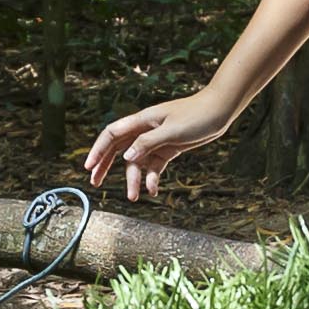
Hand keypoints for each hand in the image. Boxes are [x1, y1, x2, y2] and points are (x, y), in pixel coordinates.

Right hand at [86, 88, 242, 203]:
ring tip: (134, 197)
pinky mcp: (168, 149)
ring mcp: (156, 140)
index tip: (89, 167)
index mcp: (142, 121)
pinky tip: (153, 190)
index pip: (112, 135)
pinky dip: (151, 178)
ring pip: (137, 162)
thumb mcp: (171, 130)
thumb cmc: (196, 115)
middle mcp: (145, 130)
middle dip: (105, 166)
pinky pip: (154, 166)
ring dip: (133, 179)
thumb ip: (147, 143)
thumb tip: (126, 158)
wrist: (219, 111)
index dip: (98, 150)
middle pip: (118, 149)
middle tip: (95, 183)